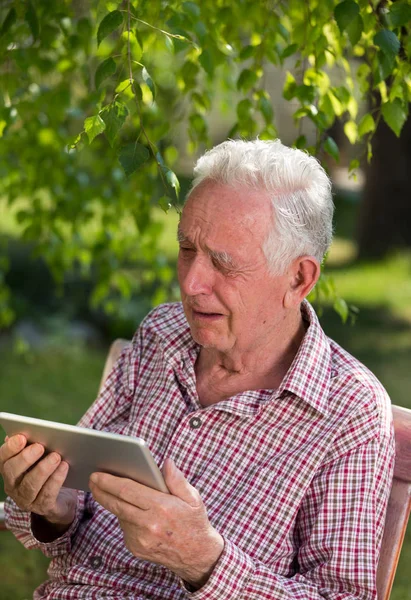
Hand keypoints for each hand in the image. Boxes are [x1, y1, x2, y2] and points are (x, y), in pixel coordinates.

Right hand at [0, 434, 76, 528]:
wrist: (61, 498)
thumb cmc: (47, 471)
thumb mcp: (39, 457)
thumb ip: (32, 445)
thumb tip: (24, 433)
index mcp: (9, 469)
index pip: (2, 458)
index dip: (10, 448)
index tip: (22, 437)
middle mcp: (13, 485)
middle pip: (12, 472)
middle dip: (25, 458)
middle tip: (40, 446)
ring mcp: (26, 499)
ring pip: (30, 485)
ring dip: (43, 469)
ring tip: (56, 456)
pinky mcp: (43, 507)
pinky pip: (48, 494)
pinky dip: (56, 479)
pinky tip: (64, 467)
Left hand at [89, 458, 223, 588]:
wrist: (198, 556)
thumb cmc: (194, 521)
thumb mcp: (193, 497)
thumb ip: (177, 479)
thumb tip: (166, 462)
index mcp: (162, 507)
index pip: (128, 491)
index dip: (109, 482)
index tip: (98, 474)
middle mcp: (148, 524)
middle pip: (116, 503)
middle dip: (101, 490)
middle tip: (92, 479)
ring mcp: (141, 539)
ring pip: (120, 515)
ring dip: (114, 503)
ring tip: (109, 490)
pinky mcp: (136, 549)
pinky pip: (125, 527)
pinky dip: (125, 517)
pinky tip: (130, 510)